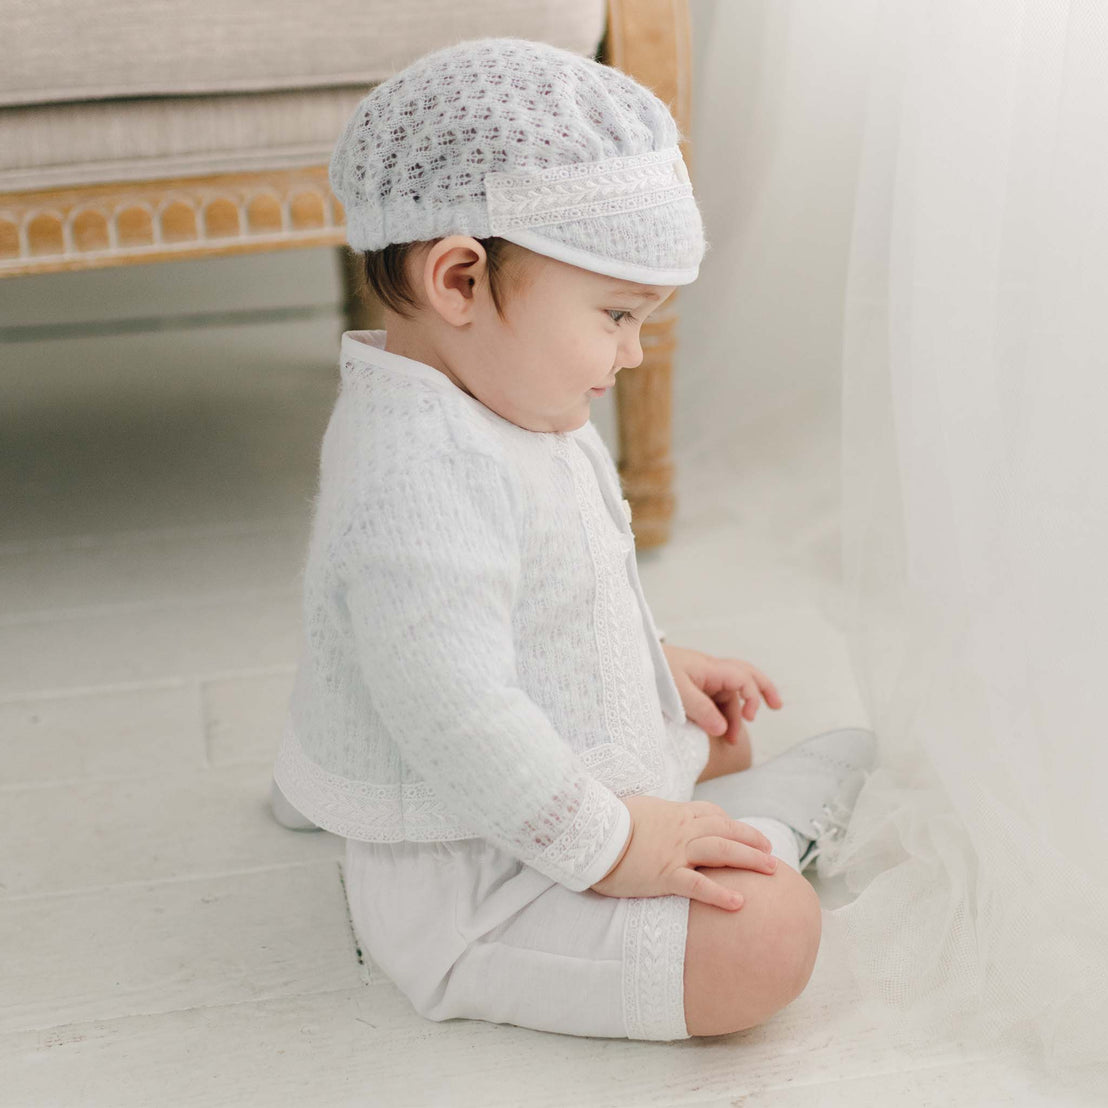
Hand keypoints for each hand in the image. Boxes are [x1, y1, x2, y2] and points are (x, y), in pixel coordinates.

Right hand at [589, 795, 778, 910]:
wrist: (591, 834)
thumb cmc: (608, 820)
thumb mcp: (638, 808)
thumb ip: (656, 813)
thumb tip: (657, 816)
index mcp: (675, 813)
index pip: (713, 815)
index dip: (733, 825)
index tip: (746, 835)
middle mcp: (681, 830)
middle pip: (726, 832)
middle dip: (752, 841)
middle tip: (771, 853)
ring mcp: (675, 852)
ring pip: (722, 852)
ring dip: (749, 859)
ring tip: (771, 870)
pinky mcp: (665, 875)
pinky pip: (699, 885)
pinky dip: (720, 894)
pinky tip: (739, 902)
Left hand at [662, 644, 782, 744]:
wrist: (630, 662)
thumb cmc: (654, 670)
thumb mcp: (676, 692)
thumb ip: (701, 710)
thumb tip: (722, 729)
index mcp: (710, 667)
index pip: (743, 677)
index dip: (752, 696)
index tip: (750, 718)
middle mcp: (710, 671)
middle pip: (745, 676)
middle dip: (763, 690)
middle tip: (777, 707)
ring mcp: (702, 679)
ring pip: (728, 694)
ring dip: (735, 715)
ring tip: (732, 740)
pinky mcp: (693, 688)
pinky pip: (715, 700)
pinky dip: (721, 714)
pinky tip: (720, 731)